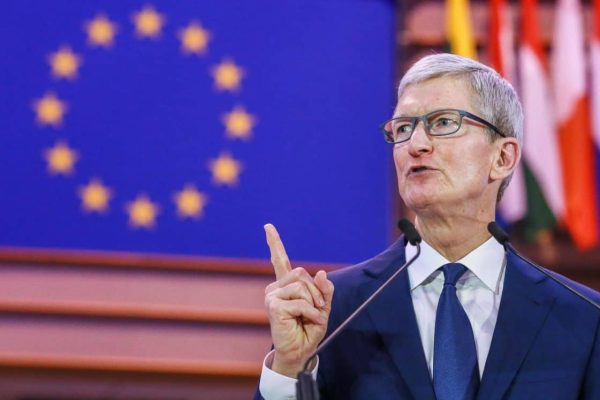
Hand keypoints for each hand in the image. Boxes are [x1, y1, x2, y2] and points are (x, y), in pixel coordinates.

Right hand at [263, 223, 333, 377]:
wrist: (300, 351)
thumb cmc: (309, 329)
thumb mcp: (323, 306)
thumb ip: (324, 289)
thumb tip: (322, 273)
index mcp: (286, 285)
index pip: (279, 260)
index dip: (274, 243)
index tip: (267, 226)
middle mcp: (275, 288)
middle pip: (302, 274)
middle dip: (315, 291)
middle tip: (316, 309)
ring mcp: (271, 296)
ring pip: (302, 286)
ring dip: (313, 303)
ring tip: (310, 316)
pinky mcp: (273, 306)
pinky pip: (301, 302)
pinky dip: (310, 312)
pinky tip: (307, 321)